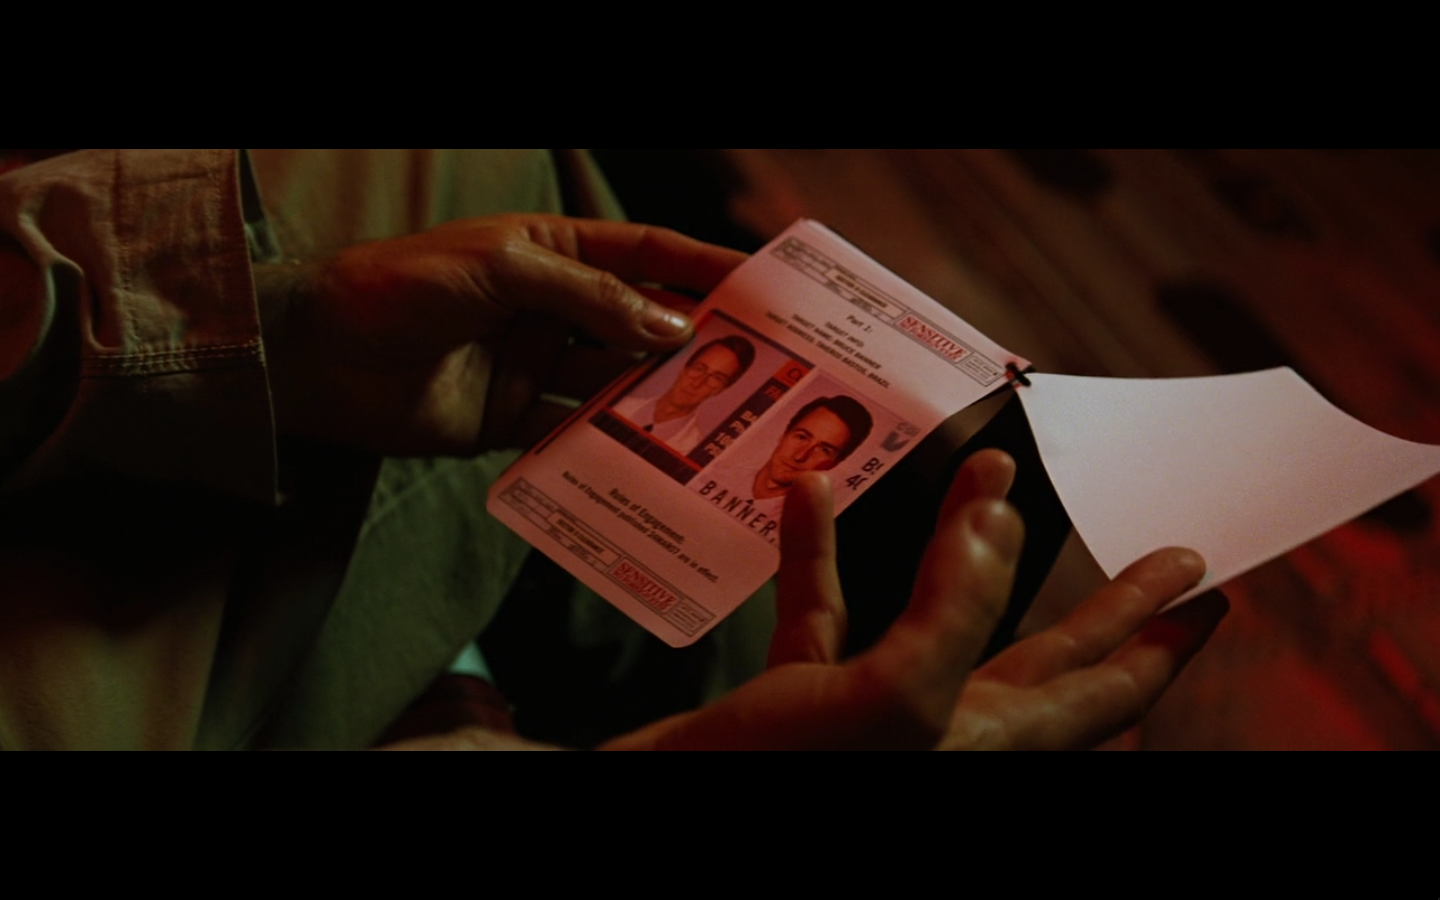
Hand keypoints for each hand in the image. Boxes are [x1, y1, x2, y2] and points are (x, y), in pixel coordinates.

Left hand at [256, 215, 745, 454]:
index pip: (644, 254)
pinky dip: (604, 445)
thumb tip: (671, 326)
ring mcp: (532, 364)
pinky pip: (569, 432)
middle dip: (692, 343)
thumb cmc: (403, 285)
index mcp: (552, 250)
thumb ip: (589, 296)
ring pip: (611, 382)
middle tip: (755, 367)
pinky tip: (645, 459)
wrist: (317, 356)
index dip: (702, 266)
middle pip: (638, 324)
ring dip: (655, 399)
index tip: (759, 283)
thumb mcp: (504, 268)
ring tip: (711, 419)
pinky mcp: (509, 419)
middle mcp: (551, 307)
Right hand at [603, 450, 1226, 749]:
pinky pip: (825, 614)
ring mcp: (874, 716)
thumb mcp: (894, 697)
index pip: (1105, 690)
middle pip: (1050, 656)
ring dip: (954, 545)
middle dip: (1106, 599)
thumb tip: (999, 519)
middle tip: (1167, 552)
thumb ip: (954, 608)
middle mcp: (945, 730)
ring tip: (985, 479)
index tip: (1210, 588)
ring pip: (939, 621)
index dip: (1161, 640)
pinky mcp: (804, 700)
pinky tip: (809, 498)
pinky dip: (819, 557)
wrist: (654, 804)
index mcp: (987, 741)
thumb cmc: (783, 778)